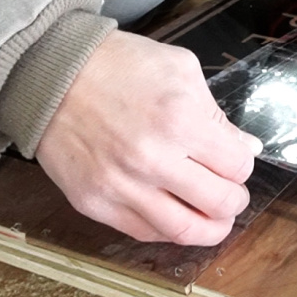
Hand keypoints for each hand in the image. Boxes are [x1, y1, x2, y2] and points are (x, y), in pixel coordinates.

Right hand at [36, 30, 261, 245]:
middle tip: (231, 193)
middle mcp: (152, 159)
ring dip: (210, 228)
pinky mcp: (95, 203)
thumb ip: (216, 114)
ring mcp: (121, 186)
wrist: (51, 73)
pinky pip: (144, 232)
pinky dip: (169, 230)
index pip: (238, 166)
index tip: (236, 161)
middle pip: (220, 203)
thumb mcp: (181, 69)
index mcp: (180, 120)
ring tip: (215, 219)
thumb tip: (246, 147)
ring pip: (184, 230)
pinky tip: (177, 215)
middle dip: (234, 200)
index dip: (243, 166)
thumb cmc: (118, 64)